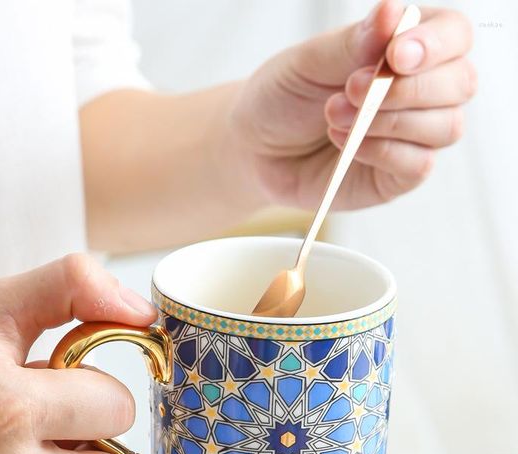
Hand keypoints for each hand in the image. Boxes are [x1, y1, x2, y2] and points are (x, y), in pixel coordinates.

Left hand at [229, 0, 475, 209]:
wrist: (255, 150)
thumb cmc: (282, 98)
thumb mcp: (308, 63)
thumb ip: (352, 44)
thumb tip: (392, 12)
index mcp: (405, 48)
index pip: (453, 35)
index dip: (435, 44)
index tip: (395, 56)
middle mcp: (419, 90)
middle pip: (460, 83)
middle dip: (405, 89)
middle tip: (350, 89)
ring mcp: (412, 135)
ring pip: (445, 126)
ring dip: (388, 121)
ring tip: (334, 117)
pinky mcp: (399, 174)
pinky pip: (418, 164)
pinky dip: (382, 152)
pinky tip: (346, 145)